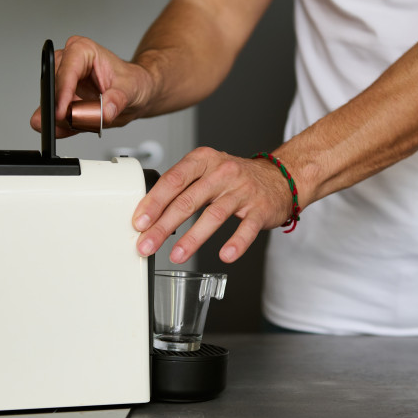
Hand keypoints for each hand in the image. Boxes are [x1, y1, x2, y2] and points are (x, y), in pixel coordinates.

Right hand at [29, 35, 154, 137]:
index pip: (66, 71)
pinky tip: (73, 129)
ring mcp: (63, 81)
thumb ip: (117, 100)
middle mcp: (68, 62)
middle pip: (54, 88)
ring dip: (63, 120)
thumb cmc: (133, 81)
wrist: (136, 92)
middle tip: (75, 123)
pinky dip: (62, 127)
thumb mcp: (131, 89)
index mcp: (82, 50)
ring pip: (52, 104)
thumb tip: (104, 112)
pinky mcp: (62, 100)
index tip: (61, 113)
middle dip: (63, 109)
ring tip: (83, 124)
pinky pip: (56, 117)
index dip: (62, 93)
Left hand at [133, 147, 294, 263]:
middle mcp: (222, 172)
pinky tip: (224, 255)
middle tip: (147, 244)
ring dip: (193, 238)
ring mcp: (242, 191)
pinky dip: (236, 243)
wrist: (279, 178)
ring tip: (177, 255)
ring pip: (214, 215)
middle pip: (188, 200)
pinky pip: (246, 228)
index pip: (173, 180)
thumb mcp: (206, 172)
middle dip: (164, 225)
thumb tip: (149, 216)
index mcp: (203, 161)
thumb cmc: (235, 178)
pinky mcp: (260, 209)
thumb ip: (181, 189)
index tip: (139, 221)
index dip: (154, 202)